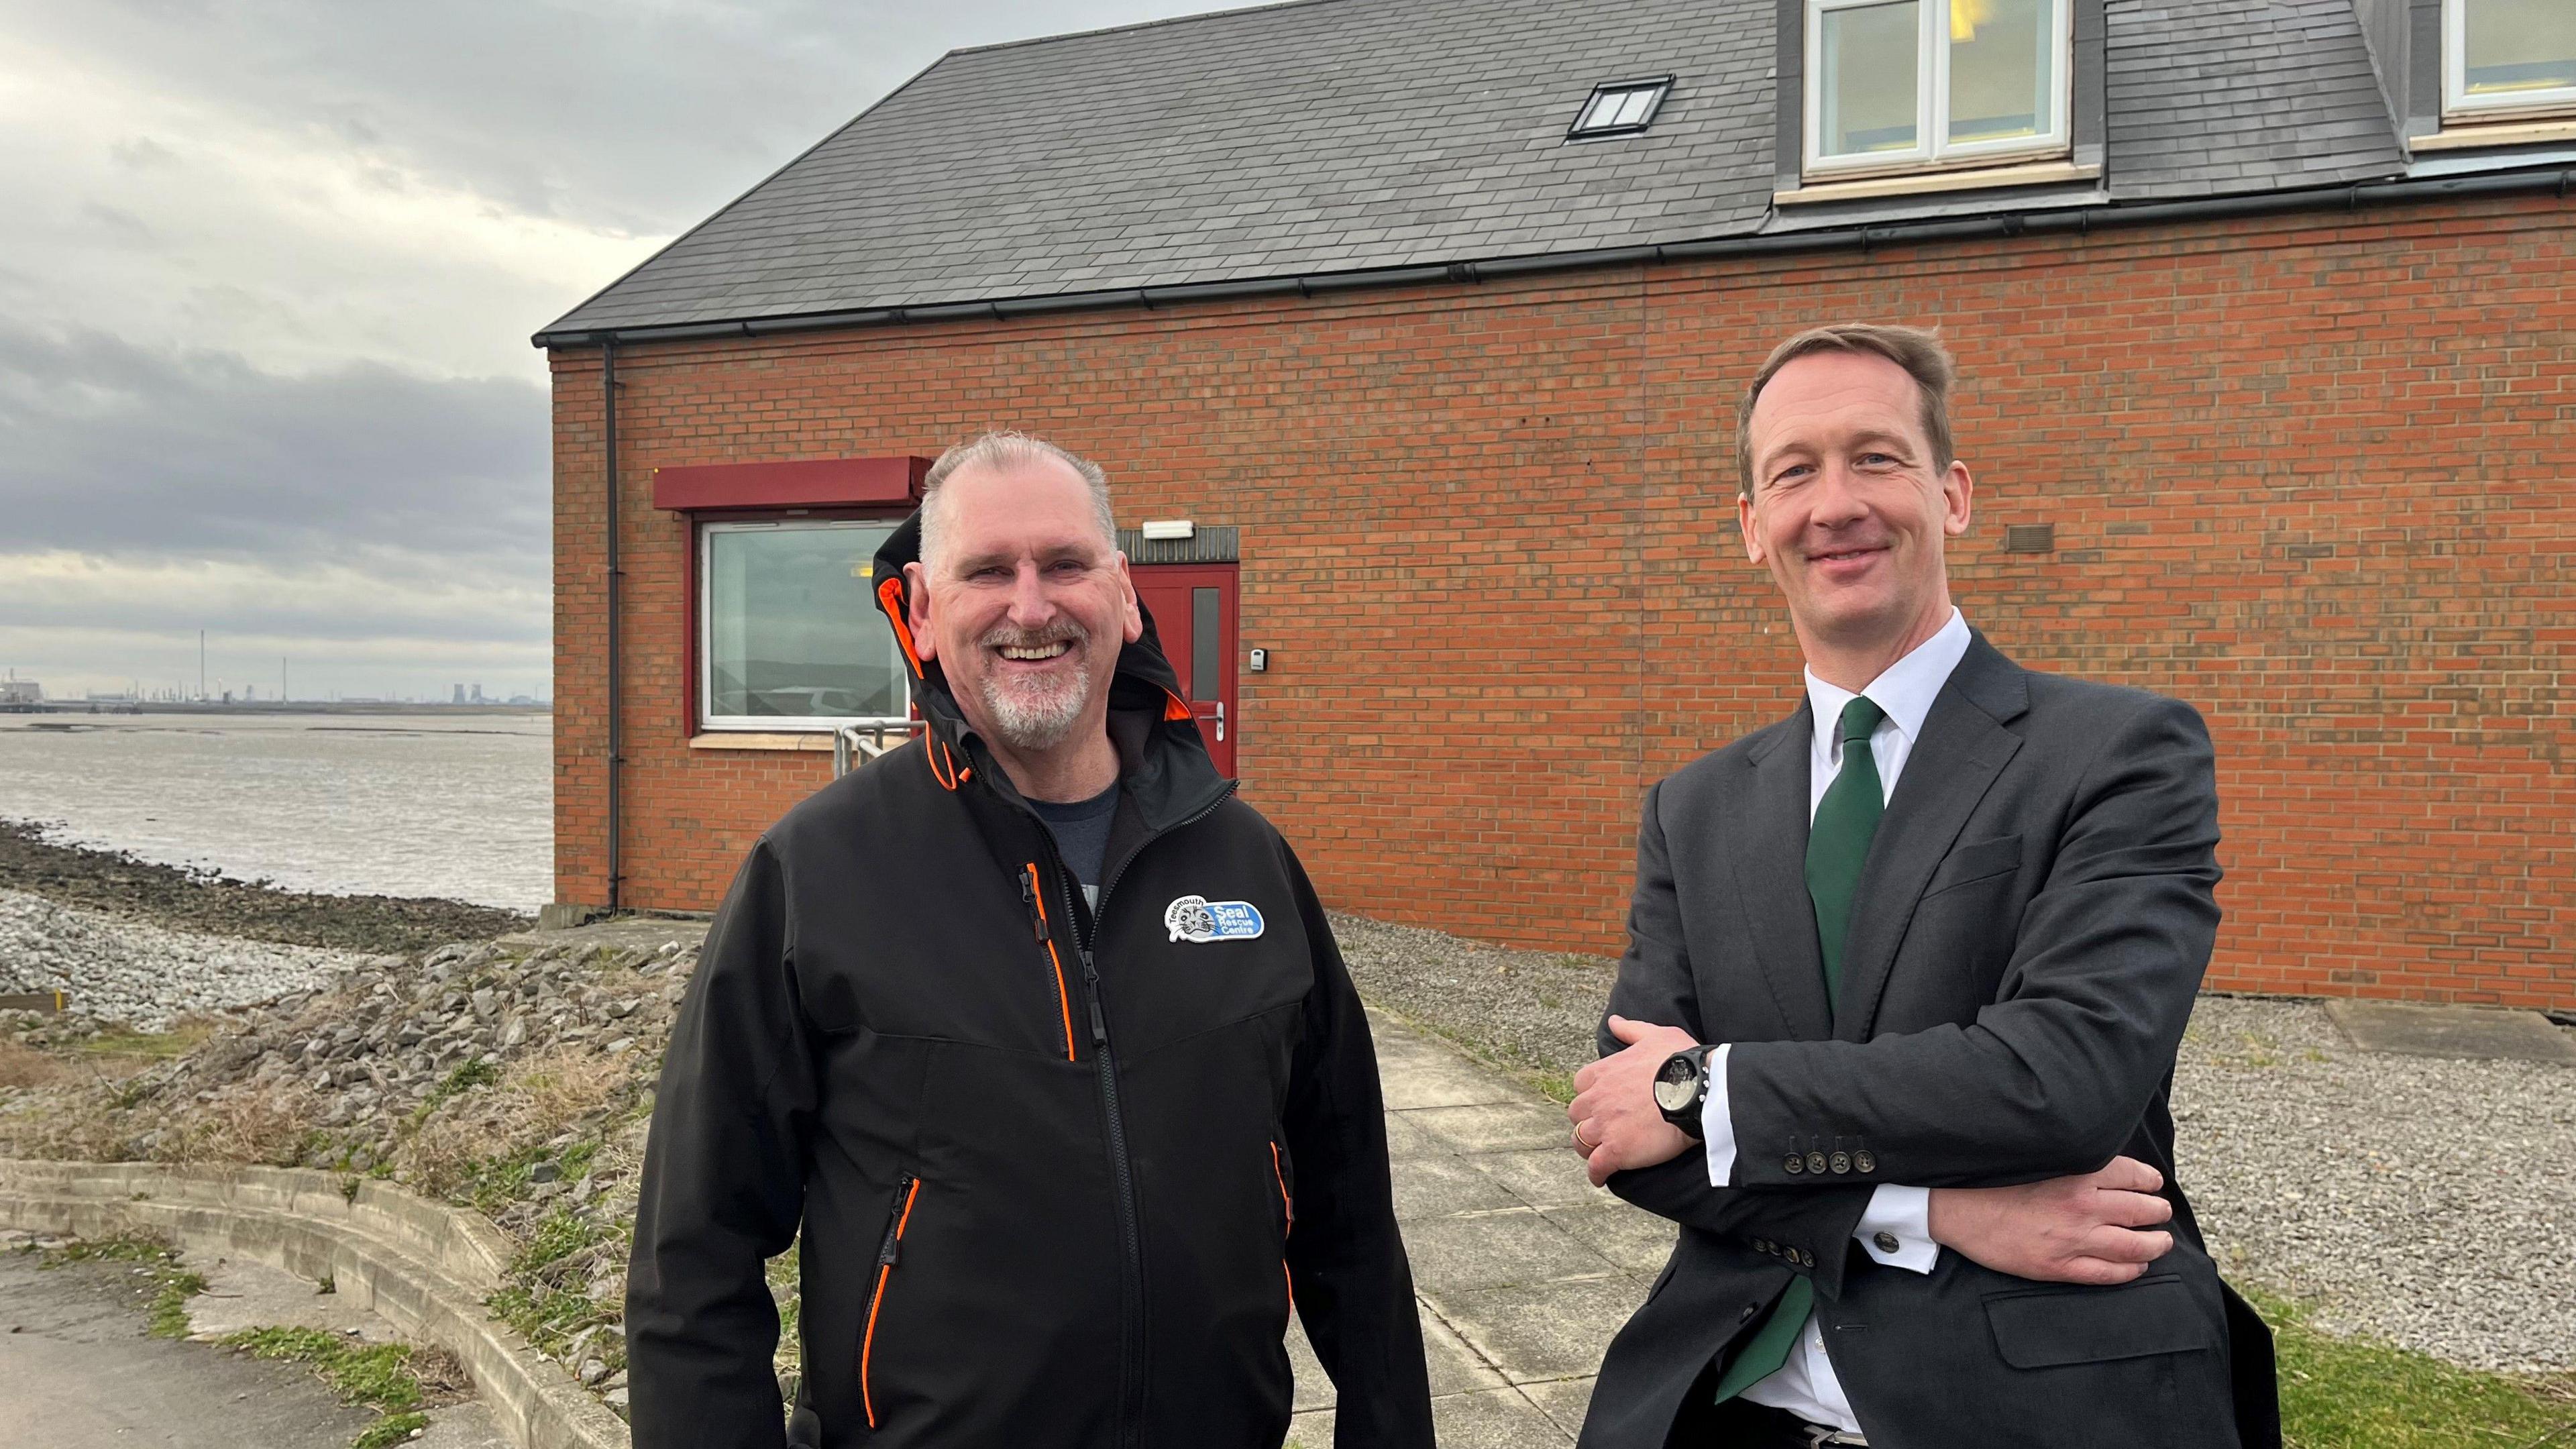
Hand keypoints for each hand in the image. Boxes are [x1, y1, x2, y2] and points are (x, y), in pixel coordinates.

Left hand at [1567, 1016, 1700, 1187]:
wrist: (1697, 1090)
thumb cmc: (1680, 1060)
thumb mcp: (1655, 1034)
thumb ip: (1631, 1029)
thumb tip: (1614, 1021)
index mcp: (1603, 1072)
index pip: (1580, 1085)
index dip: (1591, 1094)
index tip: (1602, 1101)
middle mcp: (1597, 1099)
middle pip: (1577, 1114)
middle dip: (1587, 1120)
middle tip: (1603, 1128)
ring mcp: (1604, 1126)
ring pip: (1580, 1140)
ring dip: (1588, 1146)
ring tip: (1600, 1153)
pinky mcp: (1616, 1151)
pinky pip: (1595, 1167)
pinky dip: (1596, 1173)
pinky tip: (1602, 1177)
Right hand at [1927, 1156, 2176, 1285]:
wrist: (1960, 1210)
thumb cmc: (1995, 1183)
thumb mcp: (2039, 1161)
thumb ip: (2074, 1164)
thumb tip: (2106, 1168)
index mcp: (2077, 1176)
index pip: (2132, 1175)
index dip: (2150, 1180)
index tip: (2153, 1183)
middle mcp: (2082, 1207)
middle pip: (2141, 1211)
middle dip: (2158, 1212)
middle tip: (2161, 1212)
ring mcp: (2073, 1240)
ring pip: (2134, 1246)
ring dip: (2155, 1244)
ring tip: (2161, 1242)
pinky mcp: (2061, 1267)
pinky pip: (2110, 1273)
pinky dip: (2131, 1270)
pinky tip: (2137, 1266)